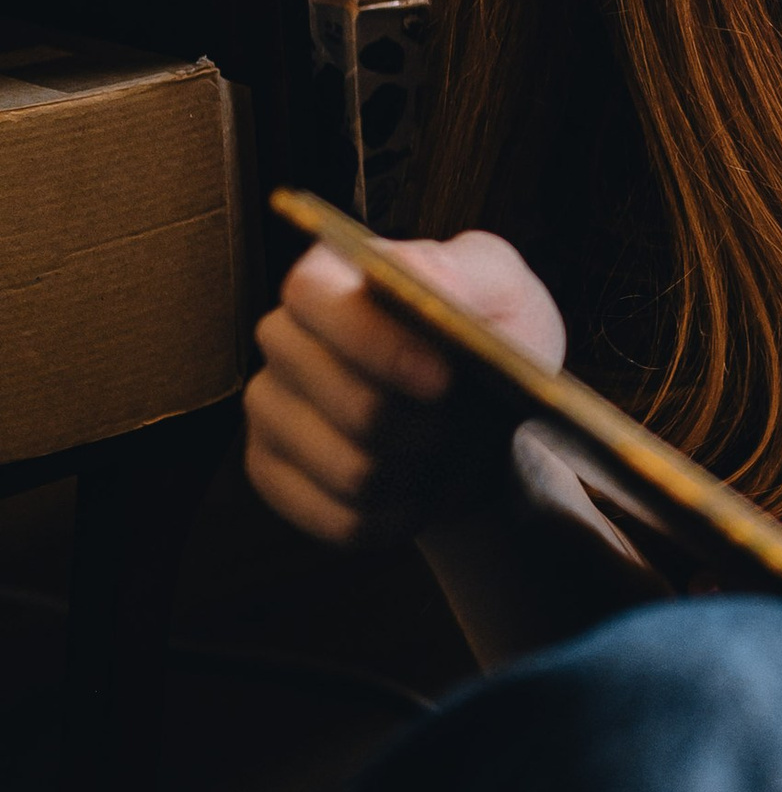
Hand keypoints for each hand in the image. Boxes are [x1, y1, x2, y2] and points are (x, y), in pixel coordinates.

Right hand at [243, 232, 563, 546]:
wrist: (487, 413)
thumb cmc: (490, 334)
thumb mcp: (501, 289)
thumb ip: (466, 272)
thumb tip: (415, 273)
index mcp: (327, 277)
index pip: (313, 299)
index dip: (376, 343)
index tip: (443, 379)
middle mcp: (283, 338)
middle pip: (345, 402)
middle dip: (423, 427)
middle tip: (466, 428)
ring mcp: (269, 409)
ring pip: (348, 471)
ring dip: (420, 475)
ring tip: (450, 456)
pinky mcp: (272, 474)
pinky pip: (338, 519)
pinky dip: (398, 516)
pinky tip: (420, 491)